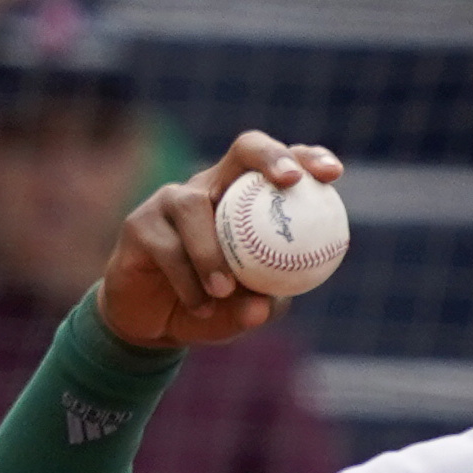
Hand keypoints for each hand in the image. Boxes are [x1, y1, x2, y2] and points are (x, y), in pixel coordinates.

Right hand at [99, 131, 342, 349]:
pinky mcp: (139, 224)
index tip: (332, 174)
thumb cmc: (215, 306)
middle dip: (270, 156)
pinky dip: (187, 280)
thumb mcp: (248, 310)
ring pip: (192, 206)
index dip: (306, 158)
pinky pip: (167, 246)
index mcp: (247, 199)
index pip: (281, 166)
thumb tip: (264, 305)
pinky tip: (201, 305)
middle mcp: (211, 188)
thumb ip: (263, 305)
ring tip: (224, 289)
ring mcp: (171, 200)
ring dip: (211, 251)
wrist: (156, 323)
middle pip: (244, 149)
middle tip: (289, 181)